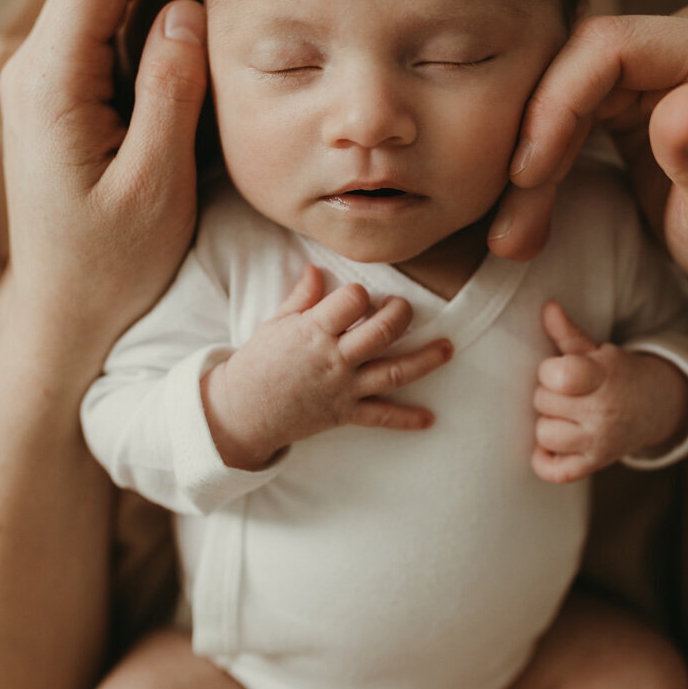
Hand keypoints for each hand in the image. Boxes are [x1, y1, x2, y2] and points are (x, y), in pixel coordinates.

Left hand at [0, 0, 207, 367]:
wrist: (66, 314)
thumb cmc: (111, 263)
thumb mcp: (156, 184)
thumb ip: (170, 92)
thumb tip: (187, 10)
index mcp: (53, 86)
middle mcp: (38, 75)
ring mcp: (47, 88)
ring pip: (101, 3)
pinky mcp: (65, 104)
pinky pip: (106, 38)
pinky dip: (147, 9)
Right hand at [202, 265, 452, 469]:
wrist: (240, 411)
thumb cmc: (258, 363)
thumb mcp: (276, 323)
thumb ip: (302, 297)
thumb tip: (317, 268)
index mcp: (312, 331)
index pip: (351, 300)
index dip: (360, 293)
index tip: (358, 295)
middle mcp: (333, 359)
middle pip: (380, 333)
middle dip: (400, 316)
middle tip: (405, 308)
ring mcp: (342, 388)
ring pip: (392, 372)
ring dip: (424, 360)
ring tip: (447, 348)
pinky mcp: (344, 414)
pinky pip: (380, 416)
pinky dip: (406, 419)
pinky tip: (430, 419)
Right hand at [488, 6, 687, 307]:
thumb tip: (680, 102)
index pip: (611, 46)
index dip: (555, 102)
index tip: (527, 174)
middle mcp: (685, 45)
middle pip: (575, 68)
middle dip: (534, 145)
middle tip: (510, 226)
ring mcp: (654, 69)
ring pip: (560, 95)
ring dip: (530, 166)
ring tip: (513, 236)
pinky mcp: (628, 97)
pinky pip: (565, 116)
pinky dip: (541, 167)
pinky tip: (527, 214)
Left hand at [532, 301, 687, 482]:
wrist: (656, 406)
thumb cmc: (617, 373)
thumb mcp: (597, 350)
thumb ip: (568, 332)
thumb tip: (548, 307)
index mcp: (604, 378)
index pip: (559, 376)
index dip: (549, 371)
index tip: (558, 370)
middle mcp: (602, 413)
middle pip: (543, 402)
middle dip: (547, 392)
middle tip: (565, 391)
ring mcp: (598, 443)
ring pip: (545, 434)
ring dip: (547, 421)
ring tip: (563, 412)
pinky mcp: (593, 464)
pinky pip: (556, 472)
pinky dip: (546, 462)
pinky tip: (551, 445)